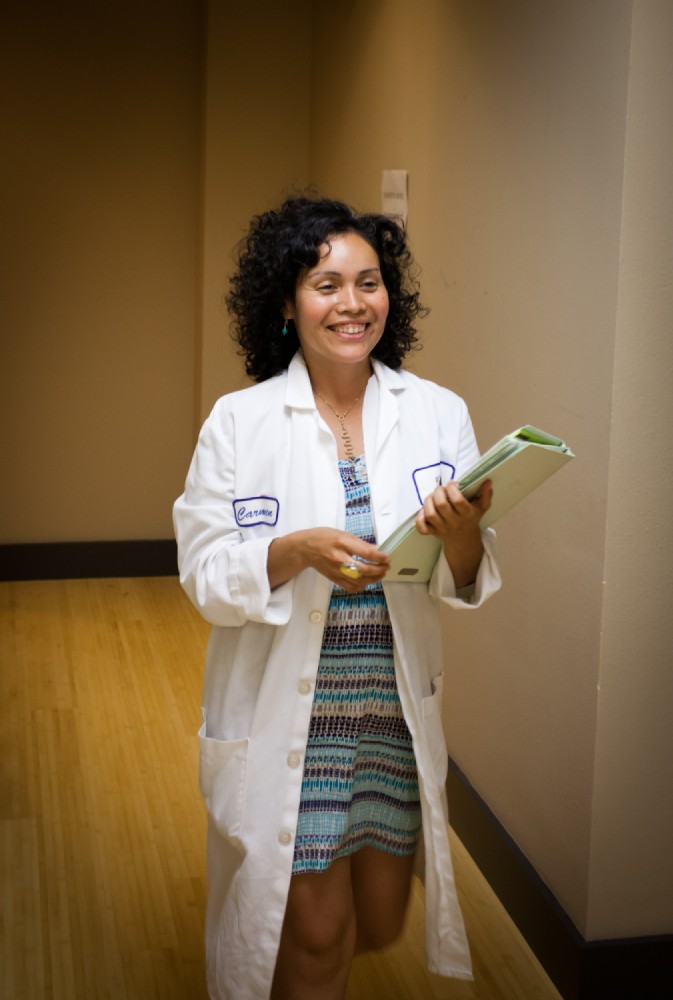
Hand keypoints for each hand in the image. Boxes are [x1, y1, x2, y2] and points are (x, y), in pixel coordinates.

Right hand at [268, 527, 390, 591]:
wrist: (305, 549)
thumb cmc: (324, 537)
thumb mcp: (343, 533)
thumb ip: (359, 542)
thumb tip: (376, 549)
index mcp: (342, 543)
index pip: (366, 552)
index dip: (380, 557)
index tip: (387, 558)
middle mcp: (339, 558)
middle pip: (364, 569)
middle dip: (379, 569)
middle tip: (386, 566)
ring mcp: (336, 571)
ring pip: (359, 581)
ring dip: (374, 579)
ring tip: (380, 574)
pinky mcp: (334, 579)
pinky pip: (351, 587)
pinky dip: (362, 586)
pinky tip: (367, 581)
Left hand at [415, 480, 492, 587]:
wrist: (463, 541)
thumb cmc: (471, 519)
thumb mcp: (481, 507)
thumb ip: (486, 495)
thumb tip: (487, 482)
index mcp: (467, 514)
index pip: (457, 501)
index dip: (451, 489)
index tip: (452, 484)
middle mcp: (454, 522)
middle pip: (441, 505)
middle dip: (438, 492)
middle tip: (440, 489)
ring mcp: (442, 529)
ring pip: (430, 514)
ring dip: (428, 501)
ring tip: (432, 497)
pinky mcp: (433, 533)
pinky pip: (422, 528)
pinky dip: (420, 518)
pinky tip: (424, 511)